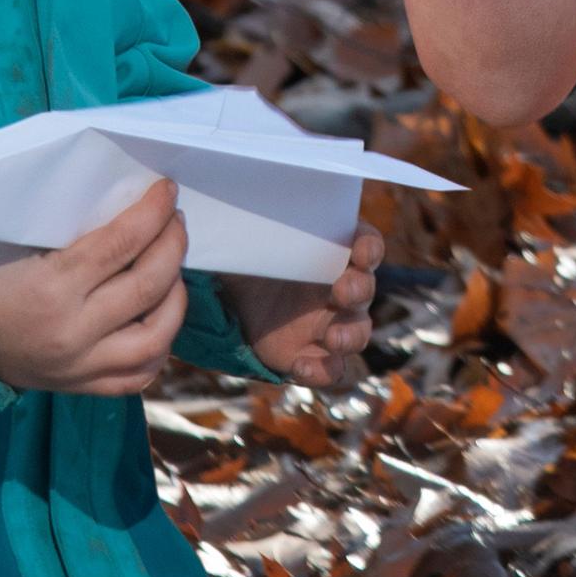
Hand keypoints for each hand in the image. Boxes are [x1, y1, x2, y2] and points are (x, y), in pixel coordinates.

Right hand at [0, 174, 189, 394]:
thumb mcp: (25, 248)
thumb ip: (78, 233)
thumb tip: (131, 205)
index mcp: (53, 288)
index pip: (120, 243)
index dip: (152, 212)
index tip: (167, 191)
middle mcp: (73, 331)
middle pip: (147, 285)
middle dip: (173, 245)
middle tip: (174, 223)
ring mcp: (83, 366)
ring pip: (157, 336)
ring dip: (177, 296)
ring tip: (173, 269)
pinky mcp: (86, 388)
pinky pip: (141, 373)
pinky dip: (162, 343)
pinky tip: (161, 315)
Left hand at [223, 219, 384, 387]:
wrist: (227, 298)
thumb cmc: (248, 258)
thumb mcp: (248, 238)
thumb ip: (248, 226)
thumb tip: (206, 206)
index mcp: (335, 252)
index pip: (366, 245)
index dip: (368, 248)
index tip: (360, 252)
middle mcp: (341, 287)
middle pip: (364, 289)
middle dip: (359, 289)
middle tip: (343, 290)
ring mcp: (329, 323)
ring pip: (358, 332)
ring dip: (351, 335)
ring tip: (333, 338)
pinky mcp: (311, 354)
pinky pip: (332, 369)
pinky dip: (322, 370)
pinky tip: (302, 366)